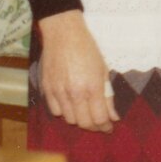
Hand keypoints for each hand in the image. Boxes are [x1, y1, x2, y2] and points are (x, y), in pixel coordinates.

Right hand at [38, 10, 117, 132]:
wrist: (63, 35)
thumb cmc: (87, 50)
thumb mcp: (104, 71)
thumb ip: (108, 96)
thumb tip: (114, 116)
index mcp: (92, 88)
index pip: (98, 119)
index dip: (105, 126)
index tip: (109, 126)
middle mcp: (74, 93)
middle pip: (83, 123)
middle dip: (94, 127)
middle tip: (100, 124)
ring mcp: (58, 92)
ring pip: (69, 119)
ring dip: (79, 120)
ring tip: (86, 113)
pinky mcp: (47, 89)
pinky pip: (55, 111)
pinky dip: (64, 112)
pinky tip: (71, 106)